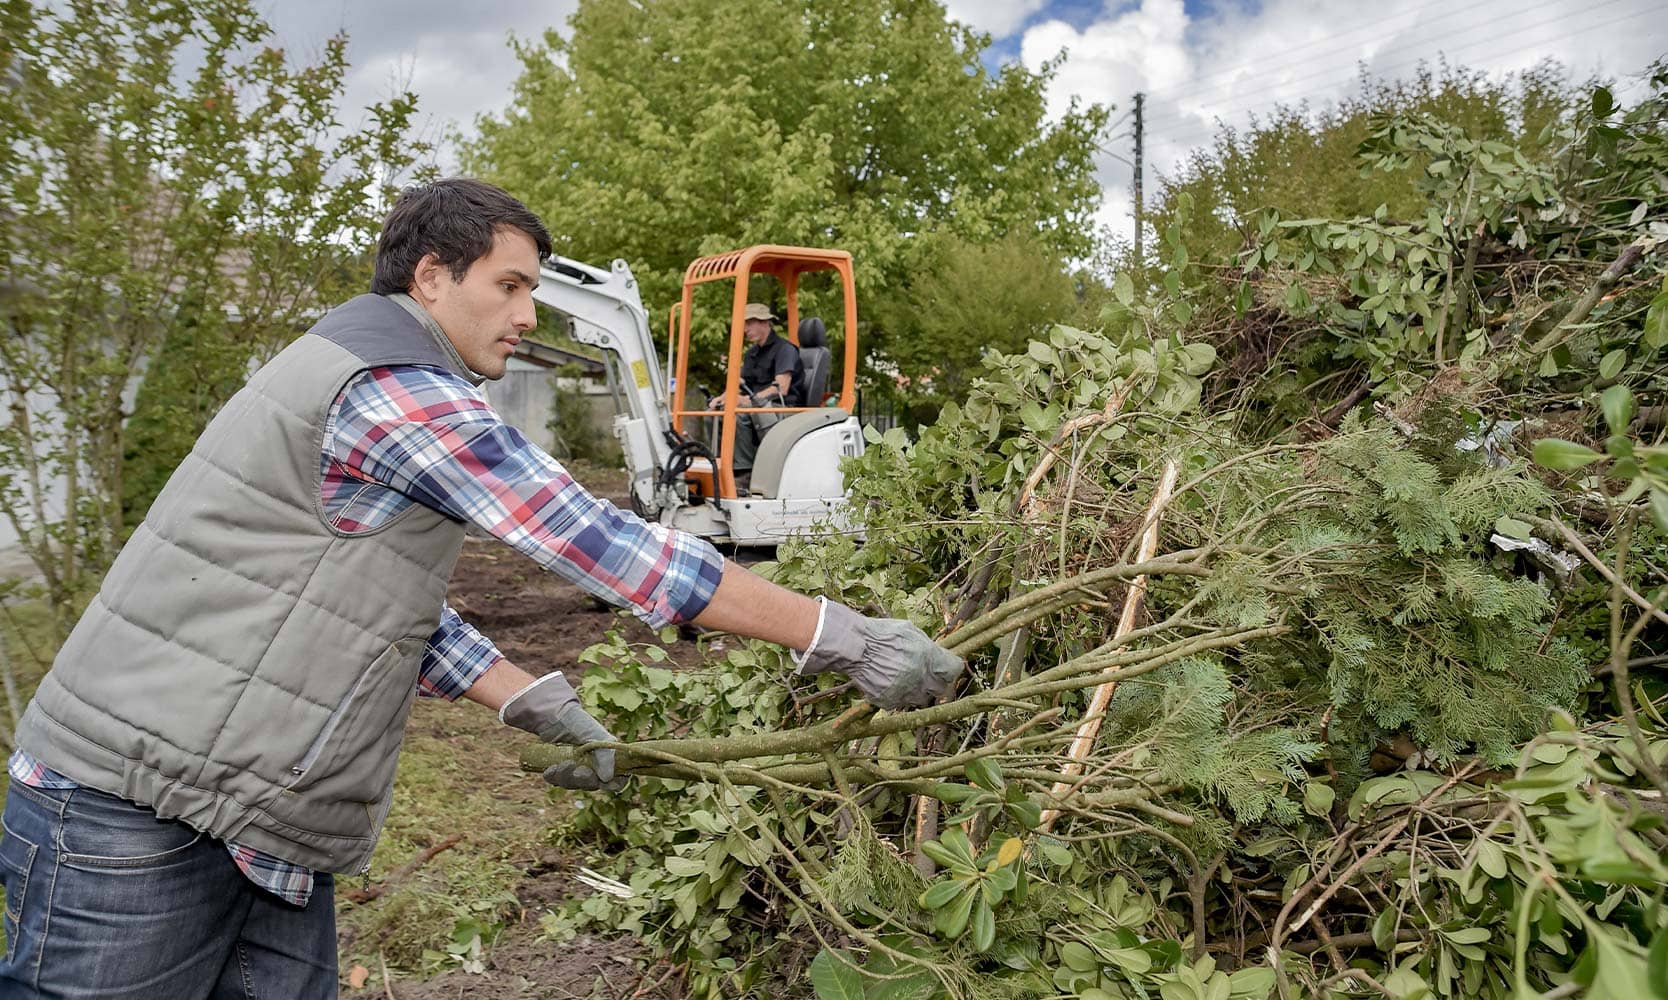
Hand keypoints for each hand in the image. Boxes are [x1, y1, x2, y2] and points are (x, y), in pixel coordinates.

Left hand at [500, 674, 625, 790]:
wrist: (553, 717)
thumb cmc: (578, 723)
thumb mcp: (595, 735)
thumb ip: (605, 755)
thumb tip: (607, 778)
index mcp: (609, 758)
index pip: (618, 780)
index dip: (612, 784)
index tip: (602, 782)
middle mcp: (595, 766)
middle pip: (593, 784)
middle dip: (583, 779)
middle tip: (575, 768)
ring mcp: (577, 769)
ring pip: (575, 785)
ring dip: (566, 778)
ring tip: (560, 765)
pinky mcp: (561, 770)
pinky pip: (559, 781)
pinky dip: (554, 777)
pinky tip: (550, 769)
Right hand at [796, 599, 963, 708]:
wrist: (854, 647)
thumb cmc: (881, 634)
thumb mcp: (910, 631)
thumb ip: (928, 646)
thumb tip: (938, 654)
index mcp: (929, 657)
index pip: (954, 670)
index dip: (949, 668)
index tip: (944, 667)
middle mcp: (921, 677)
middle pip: (940, 688)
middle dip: (934, 681)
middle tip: (924, 674)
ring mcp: (905, 692)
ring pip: (920, 698)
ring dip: (916, 689)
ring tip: (903, 676)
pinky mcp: (890, 701)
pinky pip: (900, 702)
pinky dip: (897, 694)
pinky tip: (888, 681)